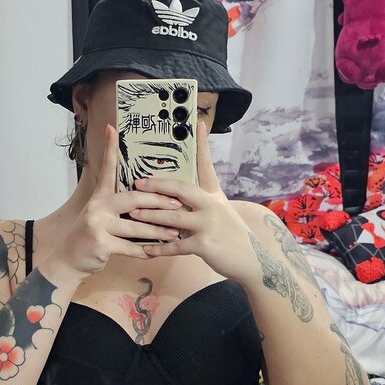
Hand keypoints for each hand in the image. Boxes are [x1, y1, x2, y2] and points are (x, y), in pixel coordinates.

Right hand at [53, 123, 186, 278]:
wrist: (69, 259)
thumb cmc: (91, 236)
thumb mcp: (100, 214)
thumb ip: (118, 205)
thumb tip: (143, 197)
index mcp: (100, 196)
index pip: (107, 169)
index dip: (109, 149)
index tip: (113, 129)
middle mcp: (98, 207)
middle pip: (134, 198)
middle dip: (159, 201)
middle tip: (178, 204)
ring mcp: (98, 224)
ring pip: (136, 226)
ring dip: (158, 231)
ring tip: (174, 232)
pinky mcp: (101, 244)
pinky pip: (130, 247)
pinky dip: (145, 251)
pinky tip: (157, 252)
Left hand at [129, 121, 250, 280]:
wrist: (252, 260)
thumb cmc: (233, 236)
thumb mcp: (222, 212)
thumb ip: (204, 202)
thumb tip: (180, 197)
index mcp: (214, 195)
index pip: (206, 165)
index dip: (202, 145)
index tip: (197, 124)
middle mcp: (211, 205)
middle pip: (180, 189)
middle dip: (156, 185)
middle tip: (138, 182)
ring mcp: (208, 225)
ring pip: (172, 217)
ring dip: (151, 215)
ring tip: (133, 213)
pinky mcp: (205, 245)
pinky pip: (176, 245)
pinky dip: (160, 248)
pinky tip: (146, 249)